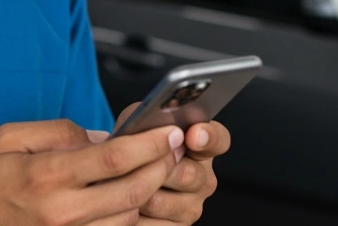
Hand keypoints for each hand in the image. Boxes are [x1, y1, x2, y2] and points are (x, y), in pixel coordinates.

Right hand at [0, 118, 183, 225]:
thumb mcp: (9, 139)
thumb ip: (59, 131)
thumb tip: (102, 136)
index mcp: (47, 176)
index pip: (115, 157)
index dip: (151, 143)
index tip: (168, 130)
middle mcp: (62, 212)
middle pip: (133, 191)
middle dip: (162, 166)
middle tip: (174, 148)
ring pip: (129, 217)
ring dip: (151, 192)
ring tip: (159, 169)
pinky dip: (131, 218)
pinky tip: (135, 199)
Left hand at [113, 103, 230, 224]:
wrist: (119, 178)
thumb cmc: (134, 147)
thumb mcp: (139, 125)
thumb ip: (149, 122)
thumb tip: (152, 129)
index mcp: (201, 146)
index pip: (219, 140)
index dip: (208, 137)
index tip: (193, 134)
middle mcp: (204, 178)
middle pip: (187, 174)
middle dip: (157, 167)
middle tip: (137, 161)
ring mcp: (192, 206)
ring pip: (161, 201)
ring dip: (136, 192)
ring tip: (123, 182)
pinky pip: (151, 224)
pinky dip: (132, 213)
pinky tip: (125, 202)